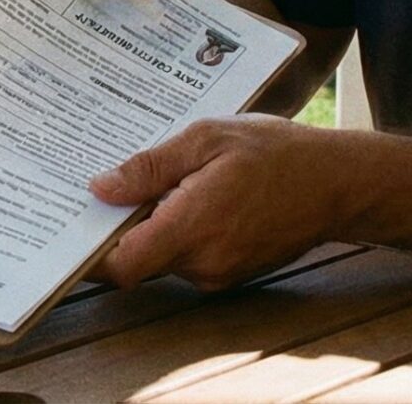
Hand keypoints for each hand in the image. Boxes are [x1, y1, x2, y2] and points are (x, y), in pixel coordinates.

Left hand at [89, 115, 352, 290]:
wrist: (338, 183)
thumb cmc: (276, 152)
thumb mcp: (208, 138)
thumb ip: (151, 167)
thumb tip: (100, 188)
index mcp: (192, 227)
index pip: (121, 264)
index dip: (91, 249)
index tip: (73, 220)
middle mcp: (203, 263)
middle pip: (137, 260)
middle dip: (120, 227)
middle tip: (105, 183)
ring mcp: (219, 272)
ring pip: (162, 257)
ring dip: (152, 226)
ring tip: (156, 179)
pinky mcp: (231, 271)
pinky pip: (188, 257)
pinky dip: (178, 231)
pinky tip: (186, 193)